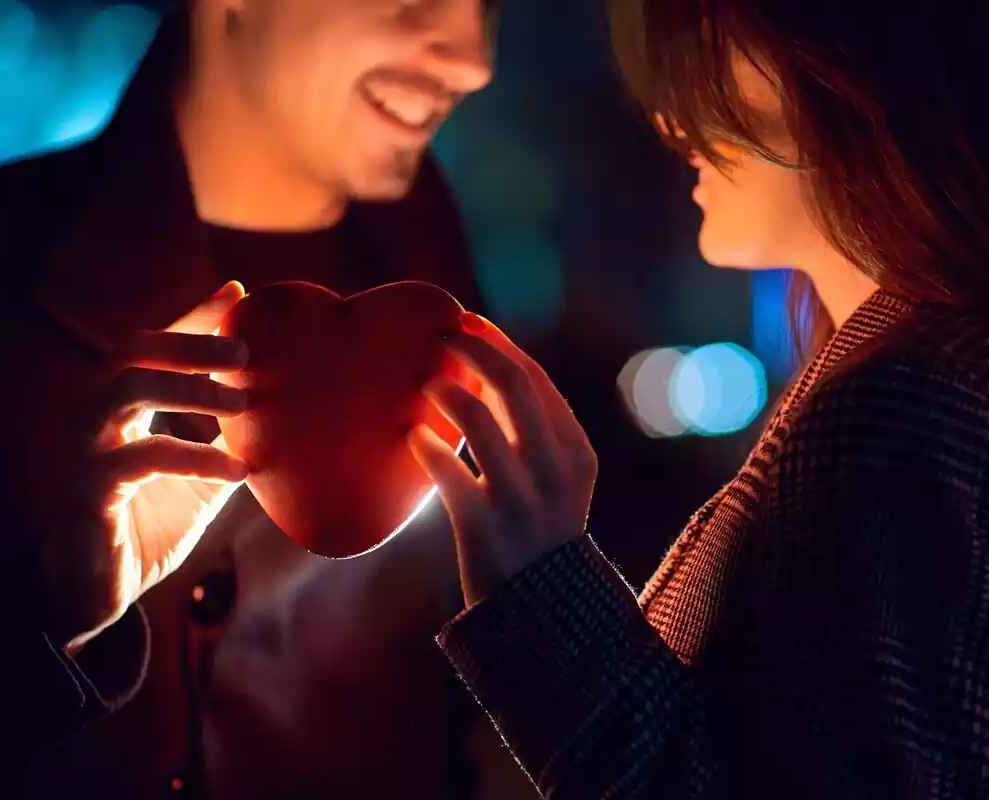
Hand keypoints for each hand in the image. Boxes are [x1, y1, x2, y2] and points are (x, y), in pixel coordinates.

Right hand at [40, 282, 250, 647]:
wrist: (99, 590)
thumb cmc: (149, 523)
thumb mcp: (201, 476)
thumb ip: (230, 441)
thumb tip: (287, 414)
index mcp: (119, 405)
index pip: (153, 344)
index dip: (193, 316)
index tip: (238, 293)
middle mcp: (94, 415)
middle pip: (133, 351)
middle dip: (190, 341)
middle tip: (244, 352)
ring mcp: (84, 448)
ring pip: (126, 388)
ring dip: (188, 386)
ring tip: (242, 401)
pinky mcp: (88, 489)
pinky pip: (142, 457)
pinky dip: (196, 457)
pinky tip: (238, 471)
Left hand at [407, 314, 596, 607]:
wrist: (540, 611)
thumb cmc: (537, 530)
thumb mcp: (556, 480)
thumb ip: (534, 430)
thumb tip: (487, 368)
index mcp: (576, 452)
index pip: (535, 378)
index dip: (497, 344)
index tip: (466, 324)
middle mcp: (555, 470)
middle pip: (512, 384)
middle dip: (472, 349)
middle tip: (440, 337)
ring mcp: (521, 500)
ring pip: (477, 421)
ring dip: (444, 393)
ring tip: (425, 387)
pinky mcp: (485, 529)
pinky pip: (447, 474)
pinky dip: (426, 447)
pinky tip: (412, 438)